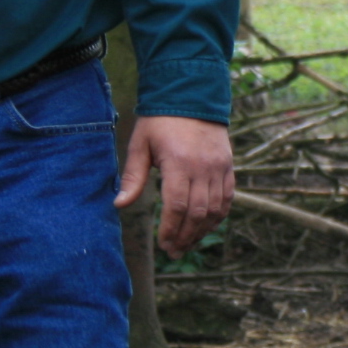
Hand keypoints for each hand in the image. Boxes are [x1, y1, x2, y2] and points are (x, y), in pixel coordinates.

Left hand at [117, 114, 234, 257]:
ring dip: (201, 231)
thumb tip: (120, 204)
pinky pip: (227, 198)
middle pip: (197, 214)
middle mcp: (203, 168)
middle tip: (173, 252)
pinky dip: (217, 217)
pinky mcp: (228, 167)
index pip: (177, 206)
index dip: (170, 229)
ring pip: (214, 210)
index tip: (163, 244)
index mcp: (179, 162)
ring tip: (187, 244)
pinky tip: (205, 227)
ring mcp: (219, 168)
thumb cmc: (160, 121)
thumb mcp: (140, 144)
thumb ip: (132, 177)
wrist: (191, 95)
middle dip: (184, 237)